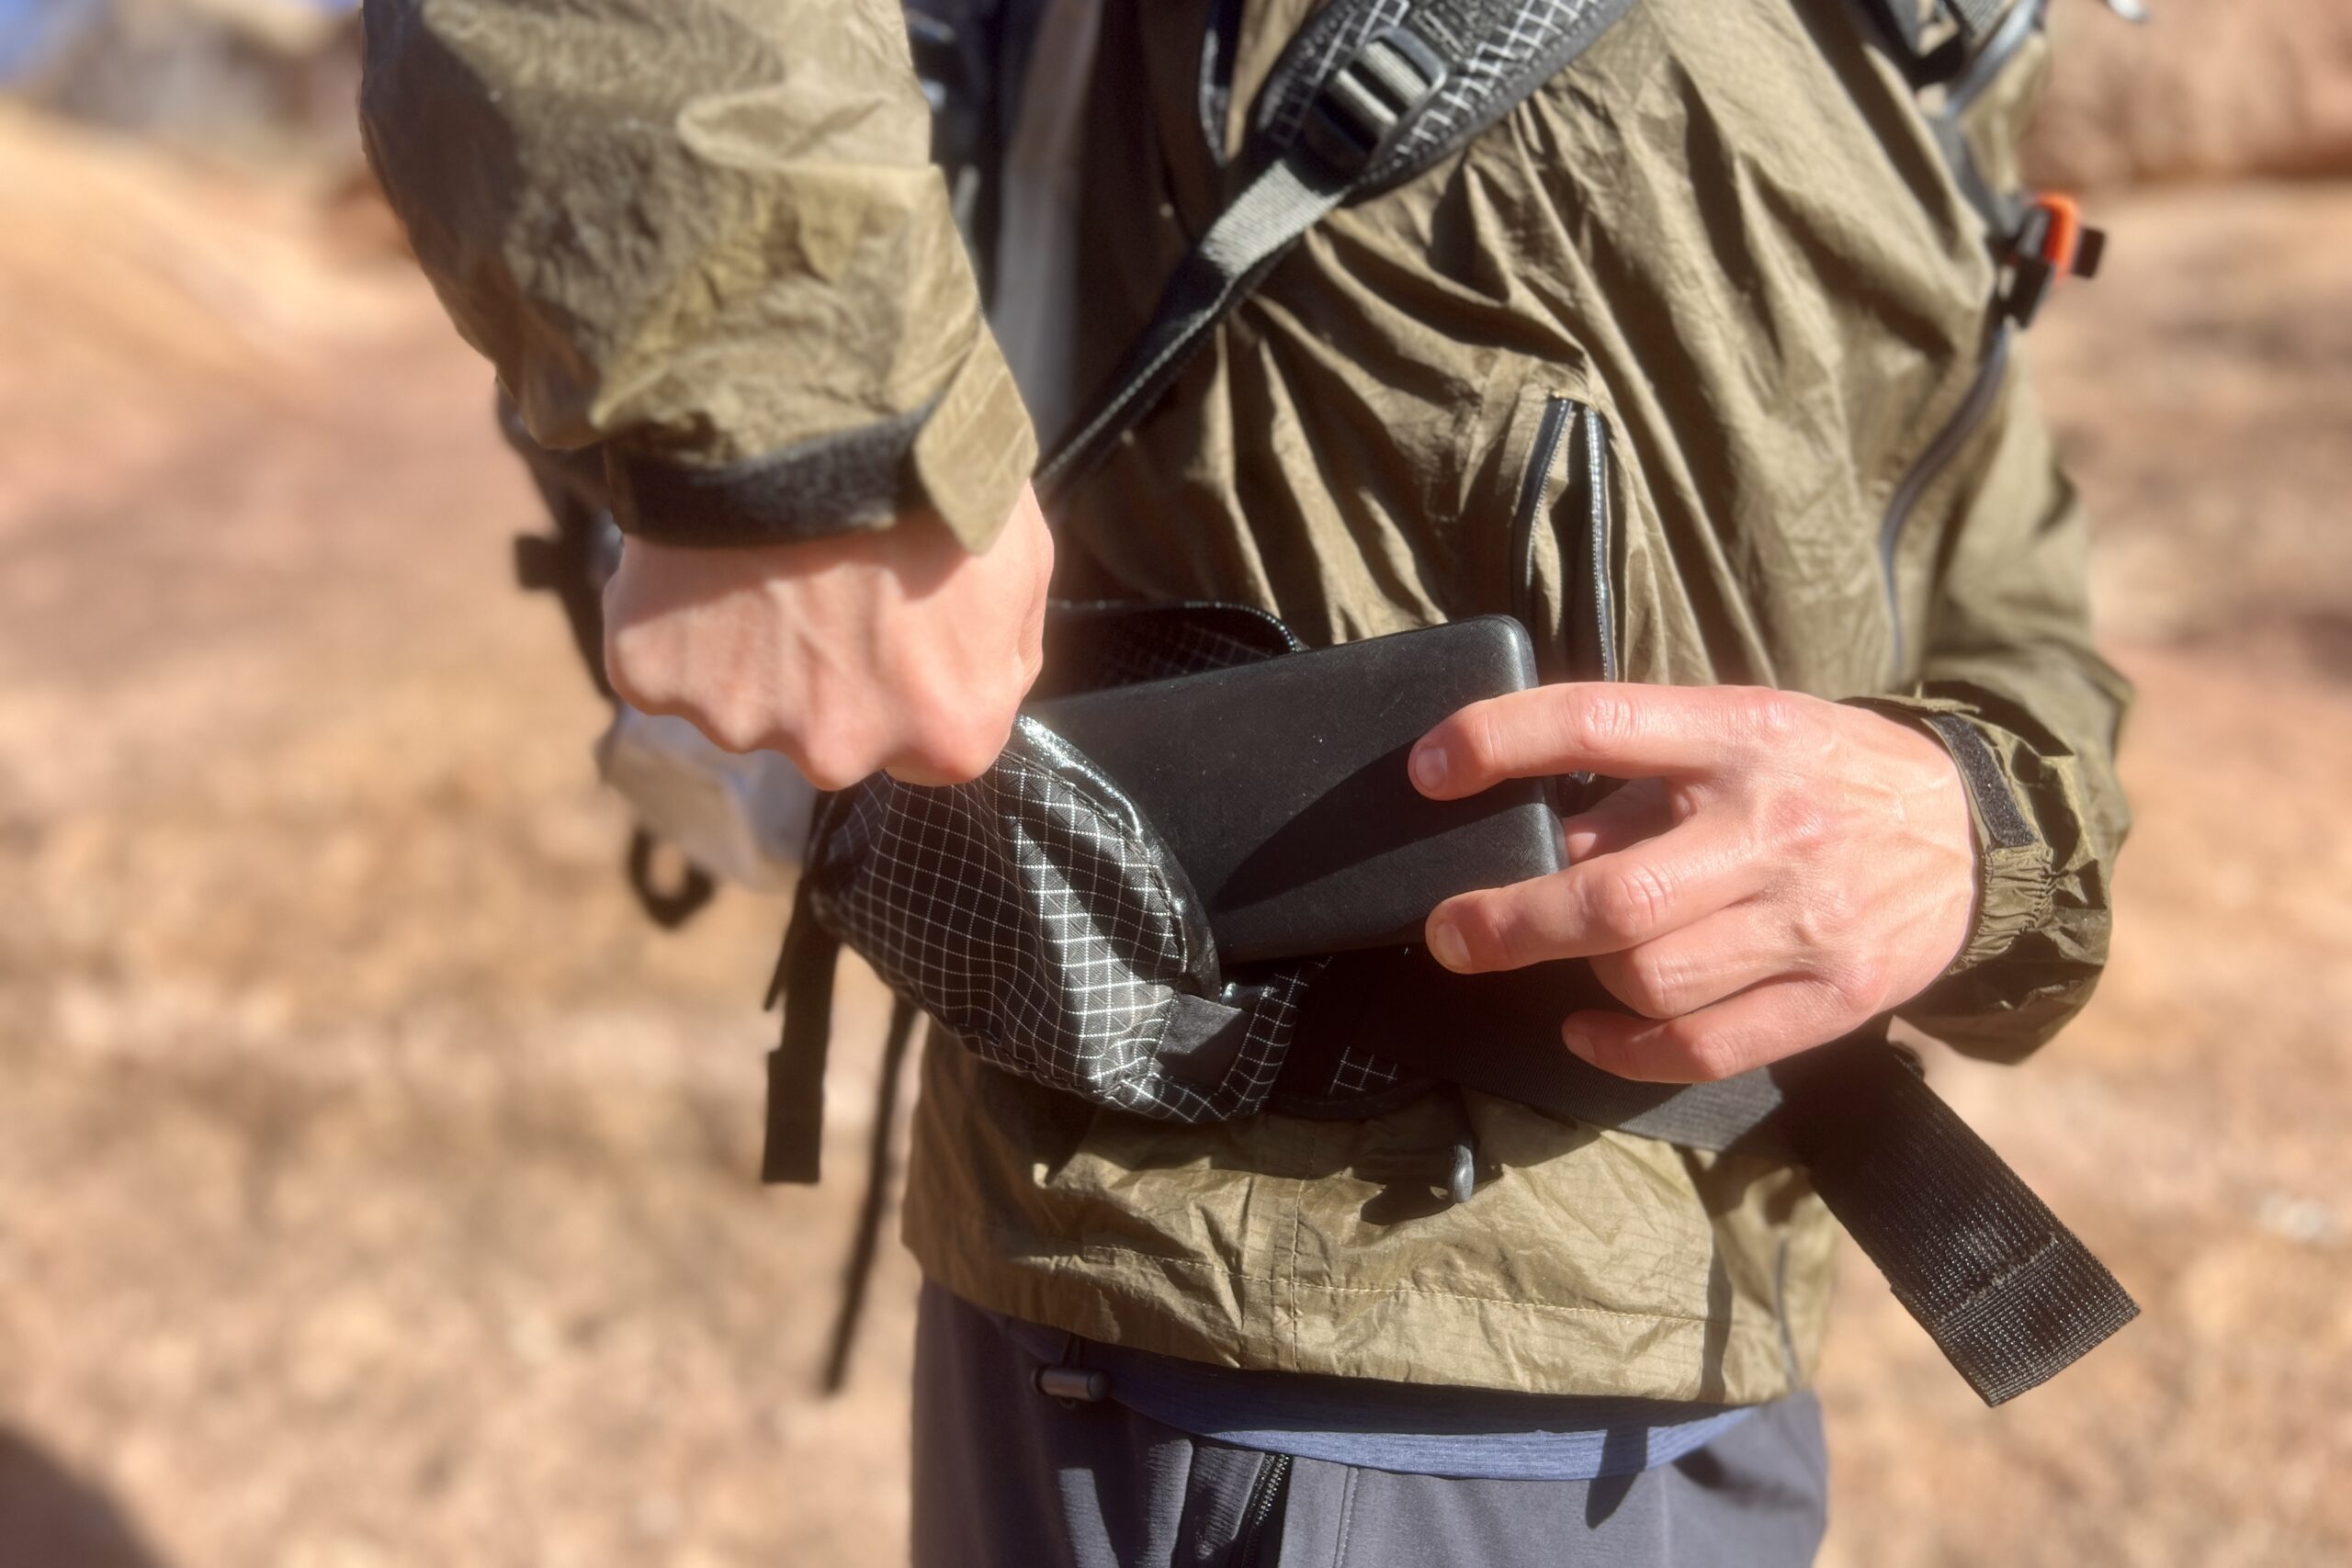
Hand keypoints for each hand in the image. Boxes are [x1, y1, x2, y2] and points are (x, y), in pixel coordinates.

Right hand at [603, 482, 1052, 788]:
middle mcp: (843, 752)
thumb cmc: (927, 467)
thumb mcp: (1023, 553)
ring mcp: (739, 720)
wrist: (807, 395)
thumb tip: (994, 675)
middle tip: (822, 575)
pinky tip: (698, 558)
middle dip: (827, 669)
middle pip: (831, 732)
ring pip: (743, 697)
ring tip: (760, 555)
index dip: (913, 677)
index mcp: (947, 733)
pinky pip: (661, 661)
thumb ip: (1010, 641)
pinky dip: (671, 620)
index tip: (896, 620)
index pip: (932, 744)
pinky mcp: (652, 676)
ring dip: (748, 642)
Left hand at [1410, 685, 1975, 1082]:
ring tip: (1569, 960)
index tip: (1430, 771)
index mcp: (1743, 737)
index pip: (1602, 723)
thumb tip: (1533, 839)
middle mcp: (1776, 827)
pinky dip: (1625, 1050)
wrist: (1975, 837)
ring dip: (1584, 975)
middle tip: (1448, 933)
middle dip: (1509, 922)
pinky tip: (1587, 1031)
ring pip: (1650, 977)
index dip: (1502, 741)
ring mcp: (1810, 921)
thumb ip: (1638, 784)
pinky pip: (1704, 1045)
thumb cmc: (1825, 775)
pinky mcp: (1836, 998)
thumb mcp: (1740, 735)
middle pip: (1614, 896)